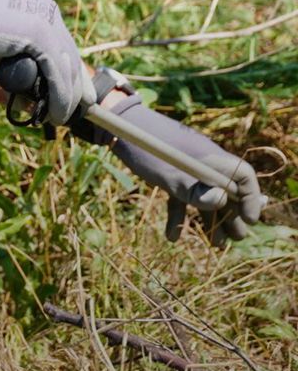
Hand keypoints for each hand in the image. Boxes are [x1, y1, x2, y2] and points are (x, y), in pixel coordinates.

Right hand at [0, 0, 90, 125]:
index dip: (72, 73)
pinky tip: (54, 113)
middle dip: (76, 88)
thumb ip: (15, 62)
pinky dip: (58, 98)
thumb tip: (27, 94)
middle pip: (72, 56)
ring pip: (67, 68)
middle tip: (73, 112)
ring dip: (67, 99)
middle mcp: (49, 12)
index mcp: (41, 8)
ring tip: (59, 118)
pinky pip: (56, 74)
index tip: (77, 96)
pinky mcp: (39, 36)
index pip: (65, 46)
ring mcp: (46, 22)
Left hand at [102, 92, 265, 242]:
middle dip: (233, 216)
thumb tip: (220, 203)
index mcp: (212, 159)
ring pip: (205, 197)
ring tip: (216, 245)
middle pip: (227, 192)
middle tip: (235, 238)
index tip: (250, 220)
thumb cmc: (148, 148)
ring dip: (210, 220)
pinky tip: (172, 237)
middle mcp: (204, 164)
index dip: (251, 199)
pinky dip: (179, 214)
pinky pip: (181, 196)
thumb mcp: (170, 174)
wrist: (119, 125)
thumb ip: (195, 191)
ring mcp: (187, 169)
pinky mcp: (170, 173)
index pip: (244, 177)